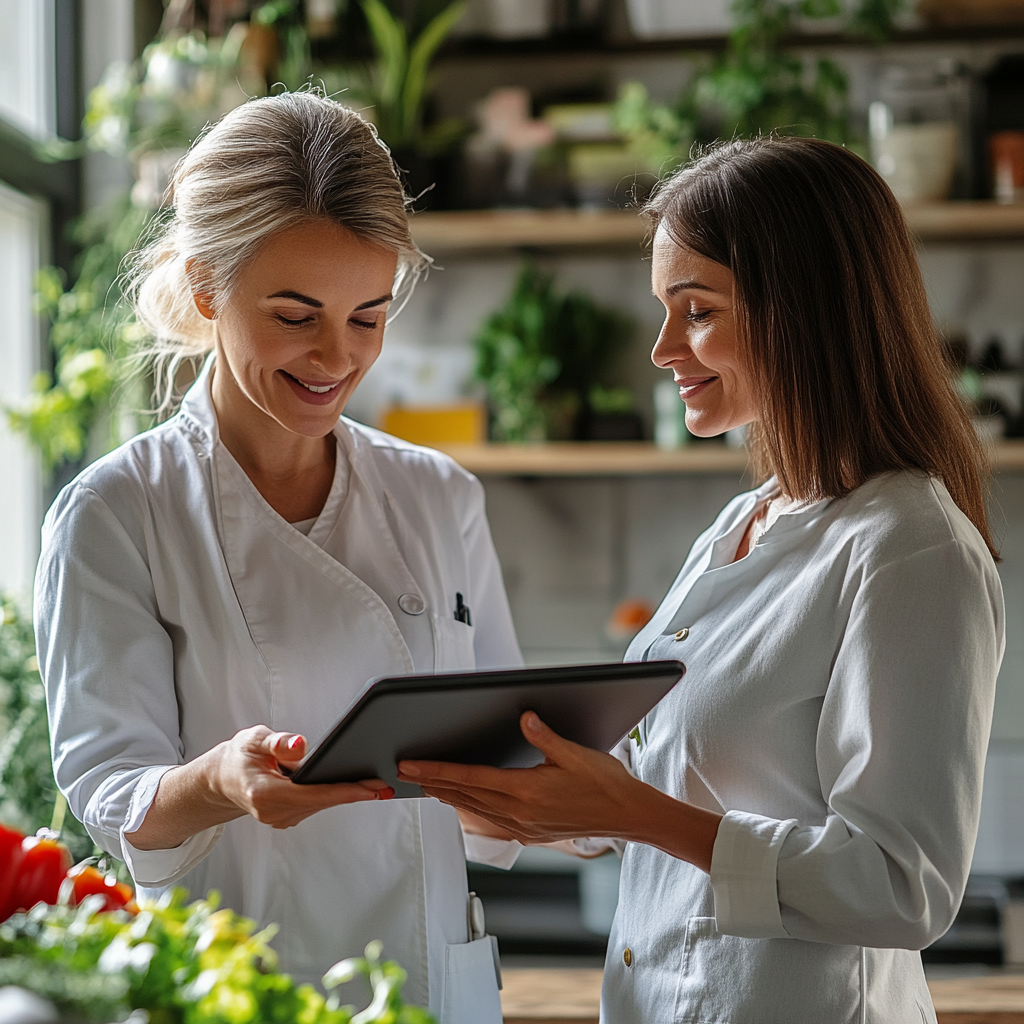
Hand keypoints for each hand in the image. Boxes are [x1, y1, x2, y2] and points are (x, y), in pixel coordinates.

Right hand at [127, 725, 392, 851]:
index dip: (347, 790)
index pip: (315, 794)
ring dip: (351, 794)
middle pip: (325, 802)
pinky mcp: (289, 818)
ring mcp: (282, 819)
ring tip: (384, 783)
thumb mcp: (252, 740)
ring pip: (324, 805)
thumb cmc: (239, 755)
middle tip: (392, 784)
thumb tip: (300, 744)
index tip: (374, 786)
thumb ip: (276, 742)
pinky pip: (319, 805)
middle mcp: (275, 813)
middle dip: (358, 792)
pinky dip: (339, 795)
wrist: (221, 779)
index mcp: (266, 795)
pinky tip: (362, 785)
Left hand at [399, 712, 650, 844]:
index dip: (438, 770)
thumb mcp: (575, 753)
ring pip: (475, 809)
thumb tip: (524, 718)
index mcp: (528, 791)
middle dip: (432, 782)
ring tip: (425, 784)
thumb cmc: (606, 783)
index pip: (471, 778)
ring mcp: (525, 826)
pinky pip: (491, 819)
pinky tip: (462, 801)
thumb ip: (545, 736)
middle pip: (465, 795)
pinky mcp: (531, 832)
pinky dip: (470, 808)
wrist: (628, 814)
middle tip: (403, 771)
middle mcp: (521, 813)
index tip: (411, 764)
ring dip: (448, 795)